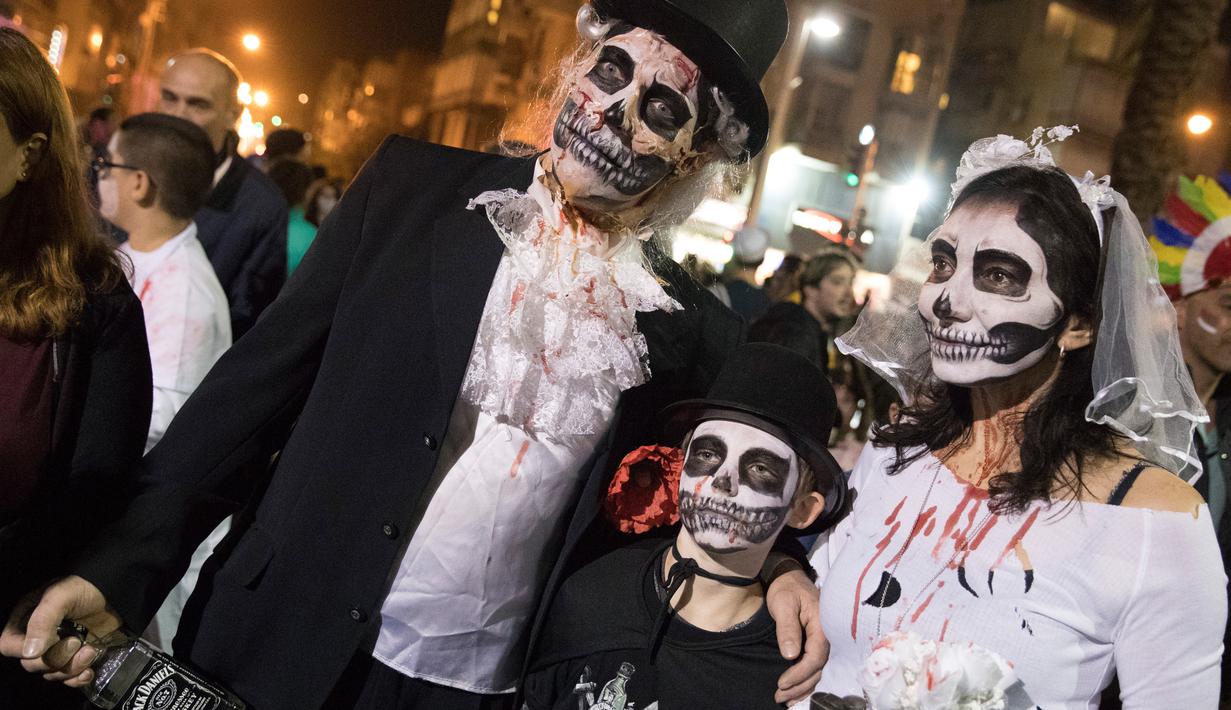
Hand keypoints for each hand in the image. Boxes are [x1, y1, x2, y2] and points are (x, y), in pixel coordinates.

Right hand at [0, 576, 121, 687]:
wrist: (115, 592)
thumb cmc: (85, 588)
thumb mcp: (61, 595)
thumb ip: (42, 621)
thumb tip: (30, 653)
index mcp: (25, 620)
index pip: (9, 646)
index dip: (24, 650)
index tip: (50, 641)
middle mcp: (37, 638)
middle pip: (31, 664)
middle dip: (55, 657)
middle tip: (76, 641)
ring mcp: (56, 650)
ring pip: (51, 673)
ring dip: (71, 667)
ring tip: (90, 651)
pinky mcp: (75, 659)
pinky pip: (67, 679)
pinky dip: (77, 679)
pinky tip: (89, 671)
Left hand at [766, 566, 827, 705]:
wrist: (788, 577)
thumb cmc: (786, 588)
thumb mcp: (783, 604)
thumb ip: (788, 628)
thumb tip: (790, 655)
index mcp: (823, 626)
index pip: (815, 657)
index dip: (800, 673)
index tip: (782, 683)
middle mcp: (827, 636)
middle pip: (818, 668)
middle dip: (800, 686)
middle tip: (779, 696)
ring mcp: (823, 640)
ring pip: (818, 670)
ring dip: (803, 687)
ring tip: (785, 700)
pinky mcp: (816, 642)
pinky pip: (815, 664)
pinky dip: (806, 680)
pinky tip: (795, 690)